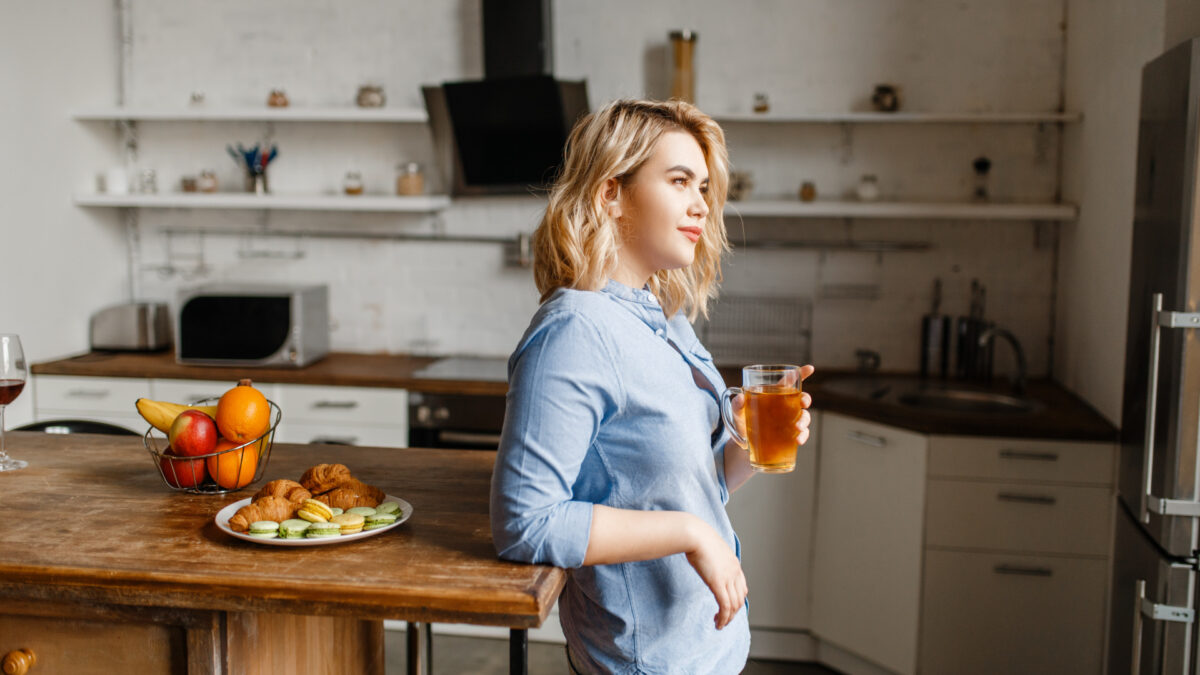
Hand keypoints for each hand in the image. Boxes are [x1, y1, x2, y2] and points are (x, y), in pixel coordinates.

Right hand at [684, 515, 747, 629]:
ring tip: (720, 624)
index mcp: (734, 563)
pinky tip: (717, 623)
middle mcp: (734, 571)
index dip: (737, 600)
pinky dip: (723, 618)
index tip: (728, 607)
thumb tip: (702, 558)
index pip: (742, 587)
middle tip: (723, 619)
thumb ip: (711, 557)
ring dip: (728, 618)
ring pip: (734, 605)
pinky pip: (725, 606)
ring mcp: (728, 577)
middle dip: (733, 612)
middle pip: (740, 599)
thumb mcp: (709, 548)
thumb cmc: (696, 537)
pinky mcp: (718, 583)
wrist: (694, 534)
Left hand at [735, 365, 813, 445]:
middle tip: (803, 403)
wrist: (743, 445)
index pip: (788, 382)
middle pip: (801, 398)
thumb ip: (738, 405)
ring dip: (804, 420)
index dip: (800, 374)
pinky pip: (802, 433)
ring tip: (797, 427)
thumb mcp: (738, 414)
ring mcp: (789, 420)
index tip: (809, 368)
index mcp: (774, 395)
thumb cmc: (743, 423)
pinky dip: (804, 435)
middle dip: (806, 398)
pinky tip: (798, 439)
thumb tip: (740, 397)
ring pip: (804, 416)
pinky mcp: (790, 435)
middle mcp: (784, 407)